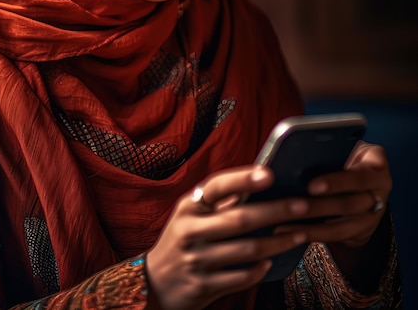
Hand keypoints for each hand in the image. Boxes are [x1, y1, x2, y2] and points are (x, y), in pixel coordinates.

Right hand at [145, 166, 311, 309]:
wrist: (155, 283)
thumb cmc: (182, 241)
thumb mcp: (190, 216)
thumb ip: (218, 203)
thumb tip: (257, 184)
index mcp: (188, 207)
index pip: (216, 187)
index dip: (243, 179)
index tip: (269, 174)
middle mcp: (190, 230)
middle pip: (240, 219)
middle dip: (276, 211)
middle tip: (303, 205)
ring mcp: (197, 259)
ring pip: (247, 249)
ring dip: (278, 242)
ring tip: (299, 233)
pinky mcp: (204, 285)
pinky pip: (241, 276)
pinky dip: (260, 269)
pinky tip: (273, 261)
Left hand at [293, 140, 391, 248]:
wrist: (366, 179)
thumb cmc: (345, 156)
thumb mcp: (346, 148)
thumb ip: (329, 152)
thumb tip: (294, 155)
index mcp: (376, 164)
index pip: (358, 175)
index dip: (335, 182)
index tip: (311, 186)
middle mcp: (379, 190)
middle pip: (349, 203)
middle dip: (319, 206)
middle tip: (292, 206)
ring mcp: (374, 214)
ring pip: (342, 225)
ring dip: (312, 226)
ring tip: (285, 223)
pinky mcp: (363, 231)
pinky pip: (338, 237)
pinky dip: (313, 235)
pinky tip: (291, 233)